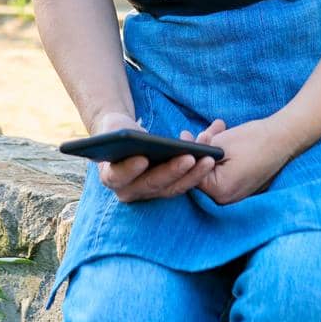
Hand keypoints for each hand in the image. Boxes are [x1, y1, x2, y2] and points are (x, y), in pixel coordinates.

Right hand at [92, 112, 225, 203]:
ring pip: (172, 188)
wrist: (125, 140)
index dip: (130, 169)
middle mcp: (129, 191)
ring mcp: (149, 193)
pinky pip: (183, 184)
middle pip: (152, 184)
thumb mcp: (111, 128)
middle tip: (188, 158)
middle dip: (172, 171)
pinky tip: (210, 158)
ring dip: (192, 175)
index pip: (118, 177)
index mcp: (110, 177)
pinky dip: (197, 173)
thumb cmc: (116, 131)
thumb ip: (114, 133)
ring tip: (208, 158)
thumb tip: (123, 135)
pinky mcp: (166, 189)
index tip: (143, 158)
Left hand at [189, 115, 301, 205]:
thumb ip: (200, 150)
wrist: (285, 138)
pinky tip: (223, 137)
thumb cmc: (254, 140)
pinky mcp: (241, 186)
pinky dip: (222, 156)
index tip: (184, 136)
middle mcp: (226, 199)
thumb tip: (184, 150)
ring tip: (216, 129)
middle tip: (195, 131)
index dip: (187, 153)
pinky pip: (224, 171)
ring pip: (213, 170)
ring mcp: (235, 195)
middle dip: (199, 150)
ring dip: (211, 150)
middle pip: (202, 173)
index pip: (192, 174)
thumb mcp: (220, 143)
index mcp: (220, 191)